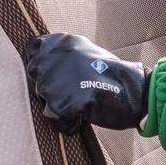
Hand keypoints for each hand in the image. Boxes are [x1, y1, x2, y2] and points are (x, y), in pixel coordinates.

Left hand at [24, 32, 148, 133]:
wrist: (133, 91)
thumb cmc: (112, 75)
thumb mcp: (85, 53)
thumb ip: (64, 57)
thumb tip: (43, 67)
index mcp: (61, 42)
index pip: (32, 51)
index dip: (40, 66)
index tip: (52, 76)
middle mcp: (54, 57)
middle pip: (36, 77)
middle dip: (48, 88)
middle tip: (71, 94)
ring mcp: (56, 79)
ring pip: (44, 97)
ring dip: (58, 105)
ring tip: (79, 106)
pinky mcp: (61, 101)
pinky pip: (54, 116)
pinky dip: (66, 122)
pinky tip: (79, 119)